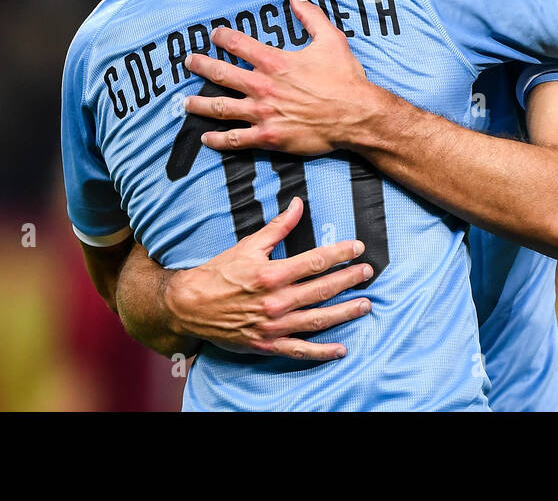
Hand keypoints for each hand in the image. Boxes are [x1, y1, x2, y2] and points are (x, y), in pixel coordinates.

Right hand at [164, 196, 373, 358]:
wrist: (189, 306)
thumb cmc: (218, 273)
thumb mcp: (248, 245)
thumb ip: (278, 227)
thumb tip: (298, 204)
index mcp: (272, 273)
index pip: (316, 261)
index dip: (341, 253)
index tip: (358, 248)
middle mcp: (276, 301)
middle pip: (322, 289)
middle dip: (349, 280)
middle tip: (368, 273)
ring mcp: (273, 325)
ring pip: (318, 319)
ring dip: (345, 312)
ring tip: (365, 305)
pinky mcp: (267, 344)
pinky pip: (300, 350)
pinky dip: (322, 352)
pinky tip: (342, 349)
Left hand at [183, 0, 383, 154]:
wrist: (356, 115)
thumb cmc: (344, 78)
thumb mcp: (331, 39)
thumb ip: (310, 16)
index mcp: (274, 62)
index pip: (238, 44)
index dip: (222, 37)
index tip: (214, 35)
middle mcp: (262, 86)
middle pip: (220, 74)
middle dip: (200, 66)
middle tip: (189, 62)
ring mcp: (262, 113)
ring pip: (220, 108)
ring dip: (199, 105)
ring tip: (186, 103)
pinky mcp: (268, 137)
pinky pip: (235, 139)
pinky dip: (218, 140)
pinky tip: (205, 138)